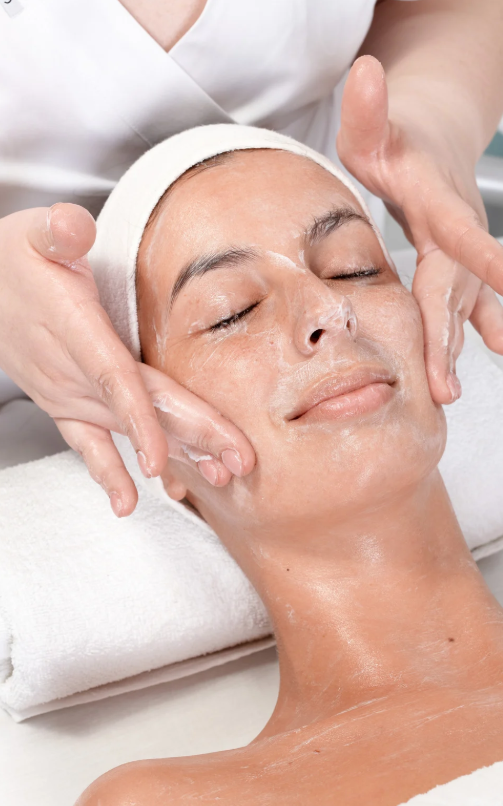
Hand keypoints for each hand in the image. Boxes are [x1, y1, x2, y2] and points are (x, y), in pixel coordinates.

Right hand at [0, 204, 254, 514]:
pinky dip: (110, 473)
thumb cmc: (14, 260)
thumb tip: (75, 228)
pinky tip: (128, 503)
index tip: (160, 457)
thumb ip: (57, 231)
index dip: (139, 418)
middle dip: (190, 439)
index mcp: (74, 329)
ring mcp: (67, 394)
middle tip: (236, 463)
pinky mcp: (65, 404)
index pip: (113, 378)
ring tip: (217, 479)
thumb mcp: (33, 232)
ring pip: (127, 431)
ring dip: (175, 456)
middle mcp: (71, 372)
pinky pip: (90, 445)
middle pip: (138, 412)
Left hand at [337, 55, 502, 403]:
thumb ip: (368, 109)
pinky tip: (494, 352)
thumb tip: (363, 71)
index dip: (483, 262)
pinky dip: (478, 330)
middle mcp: (458, 235)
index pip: (460, 240)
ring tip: (447, 391)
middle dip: (448, 338)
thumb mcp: (374, 127)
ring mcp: (463, 255)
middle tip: (441, 385)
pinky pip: (471, 306)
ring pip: (461, 307)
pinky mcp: (459, 269)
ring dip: (456, 347)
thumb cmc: (397, 140)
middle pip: (454, 292)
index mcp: (438, 205)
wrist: (433, 140)